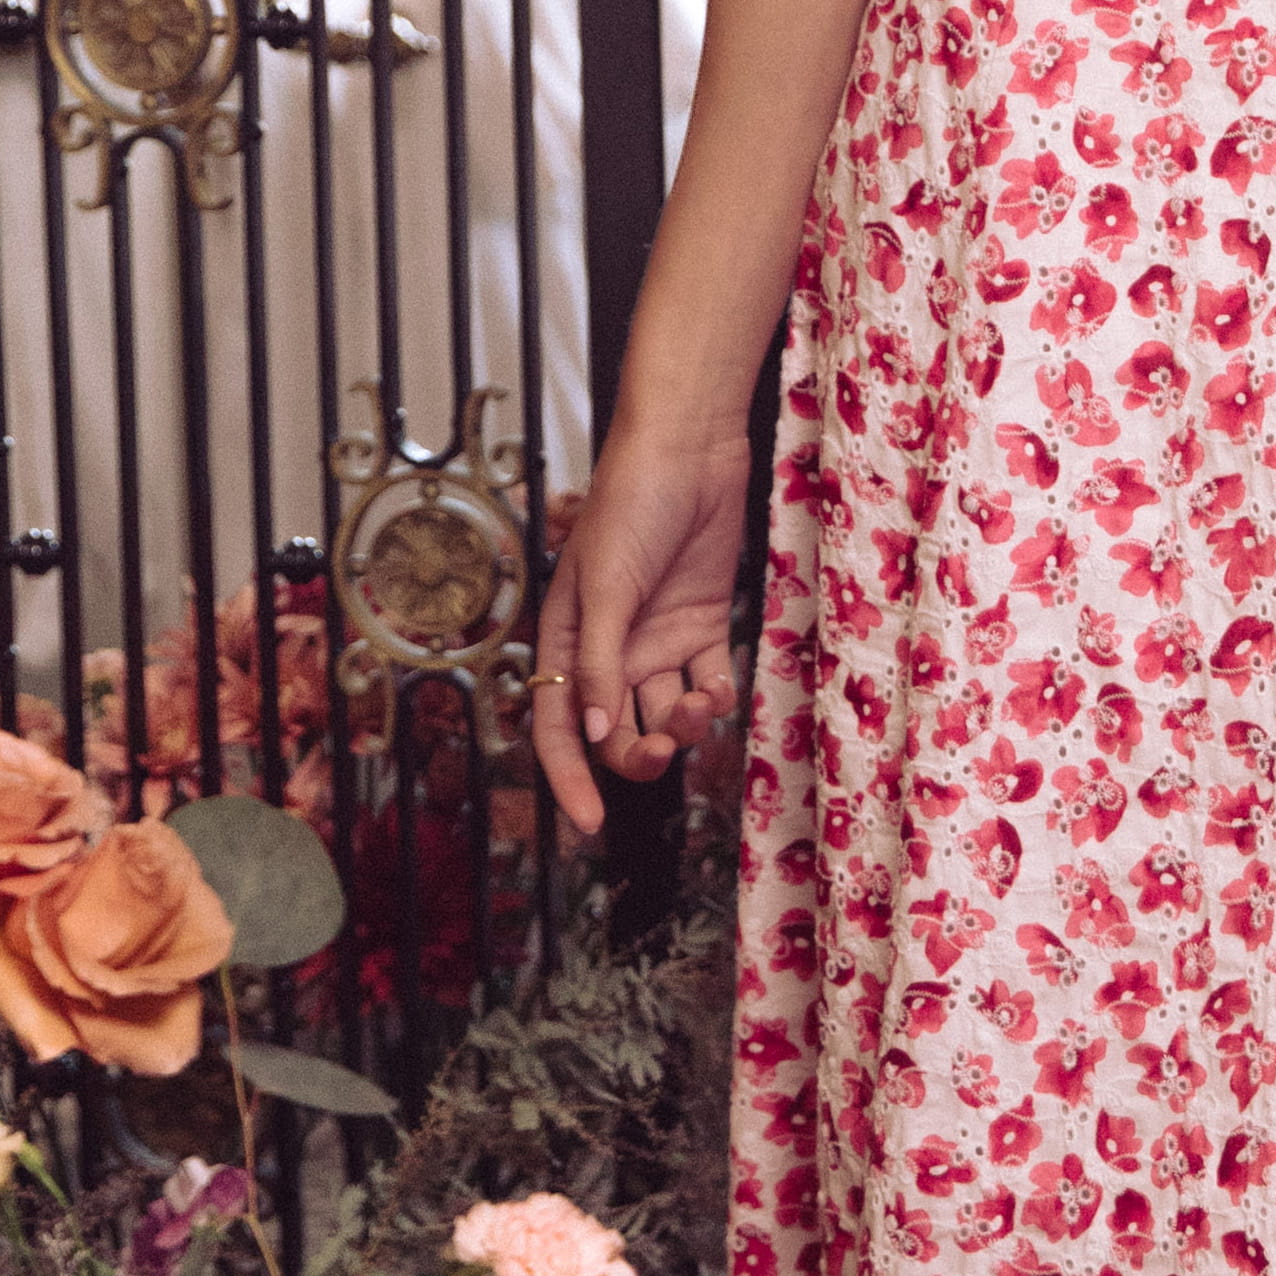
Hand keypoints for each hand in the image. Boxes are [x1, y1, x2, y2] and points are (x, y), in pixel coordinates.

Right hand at [533, 434, 751, 837]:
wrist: (689, 451)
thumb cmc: (631, 504)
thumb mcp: (606, 586)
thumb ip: (598, 661)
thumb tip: (589, 730)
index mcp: (565, 640)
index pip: (557, 727)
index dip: (568, 779)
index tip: (587, 824)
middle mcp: (608, 649)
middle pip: (616, 730)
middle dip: (638, 754)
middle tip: (663, 752)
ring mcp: (656, 640)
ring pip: (664, 713)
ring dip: (682, 725)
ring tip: (698, 704)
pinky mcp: (700, 626)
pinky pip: (703, 683)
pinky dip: (713, 696)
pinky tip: (718, 686)